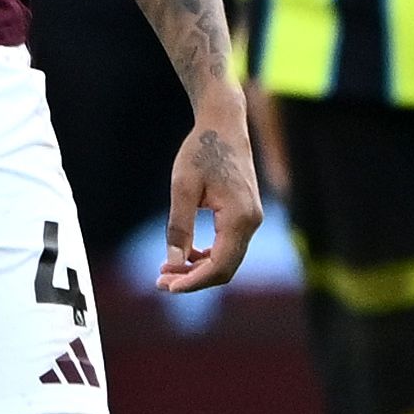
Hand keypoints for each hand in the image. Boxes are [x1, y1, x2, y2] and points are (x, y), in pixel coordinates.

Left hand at [159, 111, 263, 292]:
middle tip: (160, 283)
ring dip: (199, 269)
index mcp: (240, 218)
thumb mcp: (182, 188)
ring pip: (228, 258)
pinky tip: (184, 255)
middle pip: (226, 267)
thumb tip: (174, 263)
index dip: (193, 282)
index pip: (220, 266)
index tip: (166, 287)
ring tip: (166, 270)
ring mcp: (251, 219)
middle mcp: (252, 222)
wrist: (223, 126)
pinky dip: (207, 255)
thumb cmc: (201, 152)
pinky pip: (228, 245)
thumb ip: (179, 226)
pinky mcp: (245, 215)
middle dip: (194, 279)